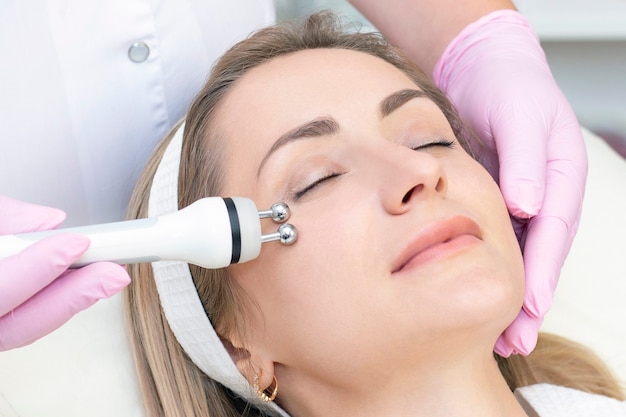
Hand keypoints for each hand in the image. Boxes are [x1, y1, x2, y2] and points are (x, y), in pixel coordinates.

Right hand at [0, 195, 129, 350]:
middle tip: (113, 273)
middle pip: (16, 323)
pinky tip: (78, 283)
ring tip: (106, 278)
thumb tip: (49, 221)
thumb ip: (3, 216)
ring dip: (69, 304)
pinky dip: (51, 304)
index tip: (75, 243)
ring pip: (20, 329)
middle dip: (71, 297)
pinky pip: (18, 324)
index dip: (36, 267)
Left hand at [433, 10, 586, 355]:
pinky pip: (493, 243)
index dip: (542, 273)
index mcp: (561, 177)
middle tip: (513, 343)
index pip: (554, 232)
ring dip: (509, 298)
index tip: (530, 309)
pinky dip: (487, 272)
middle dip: (529, 303)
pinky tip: (473, 295)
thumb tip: (527, 206)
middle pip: (540, 256)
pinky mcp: (493, 201)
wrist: (483, 71)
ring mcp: (520, 201)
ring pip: (517, 256)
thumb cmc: (508, 87)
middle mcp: (544, 195)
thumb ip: (524, 160)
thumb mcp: (519, 115)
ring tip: (499, 340)